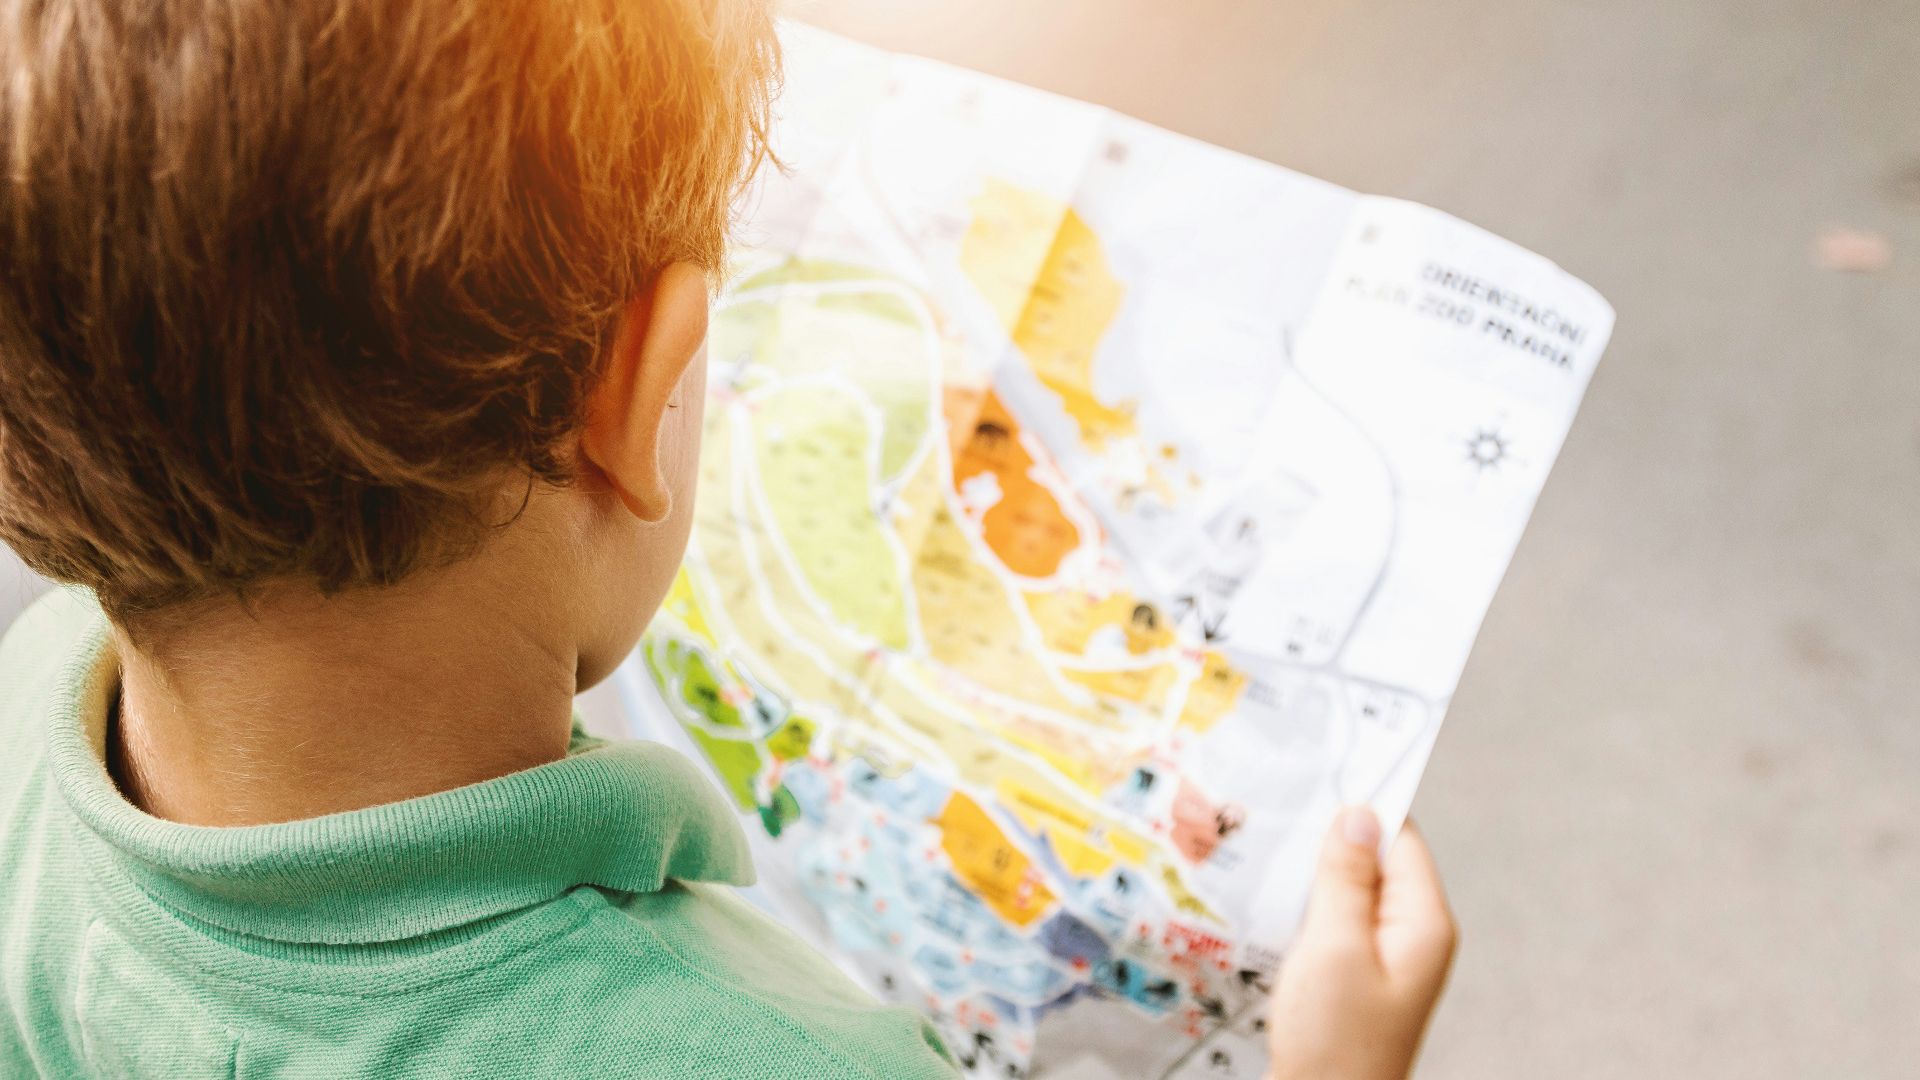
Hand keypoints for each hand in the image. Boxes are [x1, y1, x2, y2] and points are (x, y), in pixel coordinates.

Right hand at [1265, 808, 1456, 1079]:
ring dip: (1311, 873)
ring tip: (1263, 850)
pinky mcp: (1355, 978)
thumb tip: (1359, 814)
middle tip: (1277, 809)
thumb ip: (1346, 878)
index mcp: (1422, 923)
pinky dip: (1305, 907)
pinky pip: (1334, 923)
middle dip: (1329, 837)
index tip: (1317, 772)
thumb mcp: (1335, 948)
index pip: (1401, 837)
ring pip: (1349, 891)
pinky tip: (1269, 901)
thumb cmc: (1334, 1043)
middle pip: (1375, 861)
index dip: (1362, 804)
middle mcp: (1411, 936)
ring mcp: (1383, 960)